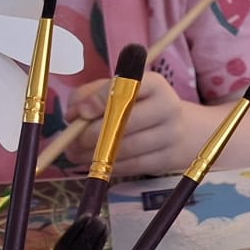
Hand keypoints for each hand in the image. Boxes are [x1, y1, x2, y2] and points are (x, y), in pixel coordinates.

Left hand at [68, 70, 196, 178]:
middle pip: (127, 120)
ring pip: (127, 147)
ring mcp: (171, 134)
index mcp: (154, 84)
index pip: (128, 86)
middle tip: (73, 140)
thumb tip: (74, 116)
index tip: (81, 112)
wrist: (176, 130)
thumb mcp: (116, 91)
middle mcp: (168, 106)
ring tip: (76, 154)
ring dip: (96, 153)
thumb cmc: (136, 107)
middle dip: (93, 133)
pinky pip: (132, 165)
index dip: (100, 99)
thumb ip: (89, 95)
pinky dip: (108, 165)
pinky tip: (95, 162)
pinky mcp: (167, 158)